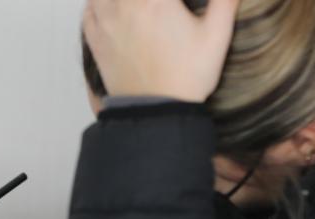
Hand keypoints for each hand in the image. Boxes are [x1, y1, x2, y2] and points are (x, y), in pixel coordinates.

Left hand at [83, 0, 240, 102]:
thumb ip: (224, 3)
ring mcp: (106, 19)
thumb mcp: (216, 37)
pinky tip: (114, 6)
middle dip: (152, 1)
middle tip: (162, 8)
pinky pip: (90, 6)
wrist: (156, 113)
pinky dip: (99, 2)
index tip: (177, 4)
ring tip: (141, 8)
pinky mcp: (95, 37)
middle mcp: (126, 3)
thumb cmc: (187, 76)